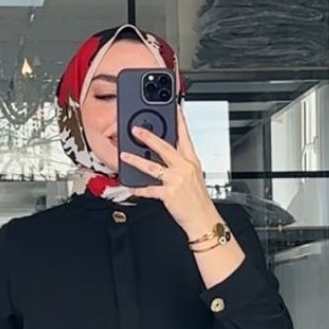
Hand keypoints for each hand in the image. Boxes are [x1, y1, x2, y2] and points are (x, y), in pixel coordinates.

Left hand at [121, 109, 219, 239]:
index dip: (179, 121)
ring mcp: (176, 181)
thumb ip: (181, 162)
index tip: (174, 108)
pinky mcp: (169, 194)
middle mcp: (184, 168)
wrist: (203, 219)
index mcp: (192, 161)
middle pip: (165, 148)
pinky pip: (150, 189)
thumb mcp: (194, 175)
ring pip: (153, 167)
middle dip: (149, 137)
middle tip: (136, 130)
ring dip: (136, 160)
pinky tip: (131, 186)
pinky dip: (139, 189)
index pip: (185, 136)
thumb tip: (166, 153)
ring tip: (124, 156)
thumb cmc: (198, 199)